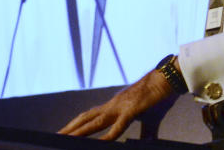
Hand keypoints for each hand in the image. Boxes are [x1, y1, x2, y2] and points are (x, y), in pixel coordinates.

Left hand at [58, 67, 175, 139]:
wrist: (167, 80)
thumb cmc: (158, 97)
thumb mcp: (149, 119)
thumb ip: (146, 133)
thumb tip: (146, 142)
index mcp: (114, 107)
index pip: (90, 116)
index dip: (76, 124)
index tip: (66, 132)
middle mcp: (112, 106)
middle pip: (85, 118)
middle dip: (70, 128)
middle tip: (56, 136)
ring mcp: (120, 107)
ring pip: (94, 121)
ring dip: (79, 131)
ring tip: (66, 138)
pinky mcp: (131, 111)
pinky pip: (117, 126)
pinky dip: (107, 136)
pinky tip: (99, 143)